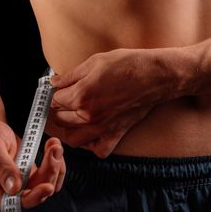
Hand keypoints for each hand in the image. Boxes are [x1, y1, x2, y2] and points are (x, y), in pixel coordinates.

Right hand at [0, 118, 65, 209]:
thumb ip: (2, 166)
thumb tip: (14, 188)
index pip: (11, 203)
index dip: (30, 198)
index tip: (46, 186)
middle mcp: (4, 191)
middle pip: (33, 194)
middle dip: (48, 173)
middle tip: (54, 150)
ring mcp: (19, 183)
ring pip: (44, 185)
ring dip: (54, 166)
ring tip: (54, 144)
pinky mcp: (30, 174)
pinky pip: (49, 175)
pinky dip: (55, 161)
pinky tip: (52, 146)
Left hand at [50, 48, 178, 157]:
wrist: (155, 75)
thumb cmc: (127, 64)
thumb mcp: (95, 62)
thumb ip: (71, 75)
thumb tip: (54, 83)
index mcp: (81, 95)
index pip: (55, 100)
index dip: (56, 92)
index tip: (61, 88)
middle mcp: (89, 116)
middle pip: (61, 119)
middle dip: (61, 108)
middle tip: (68, 98)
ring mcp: (102, 128)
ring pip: (73, 138)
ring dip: (70, 128)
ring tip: (76, 115)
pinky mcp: (116, 134)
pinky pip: (98, 150)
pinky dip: (92, 145)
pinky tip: (92, 131)